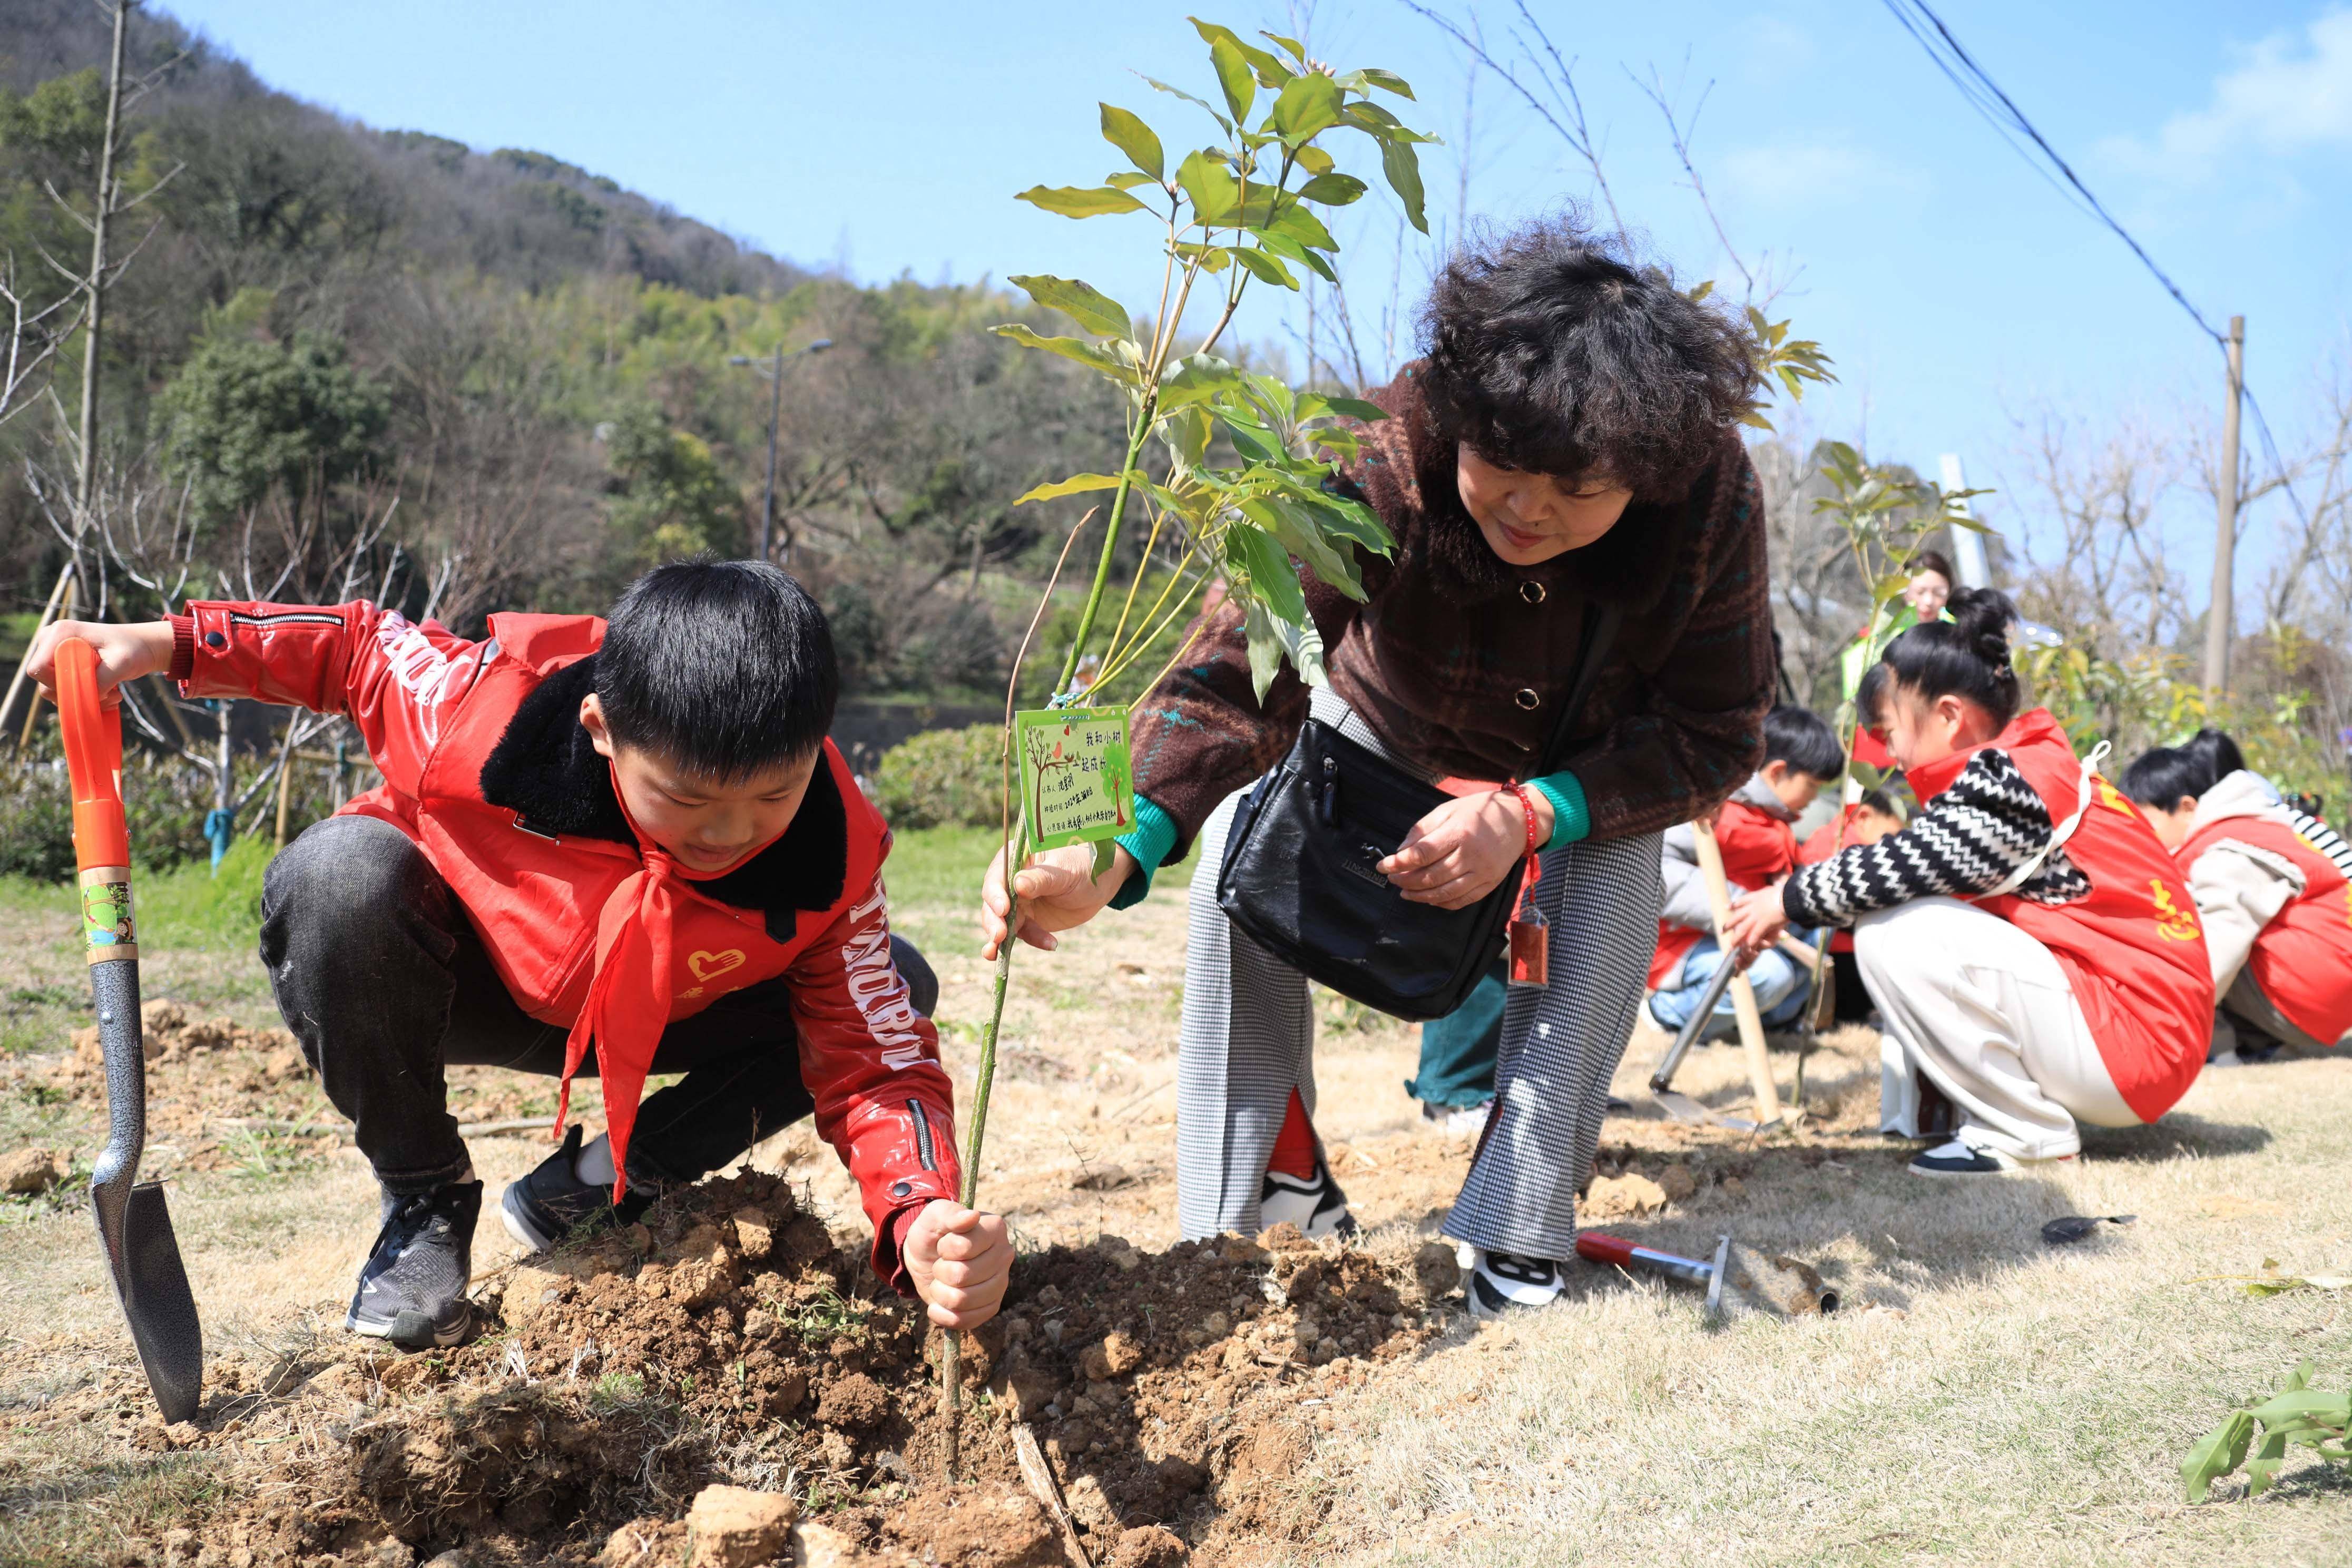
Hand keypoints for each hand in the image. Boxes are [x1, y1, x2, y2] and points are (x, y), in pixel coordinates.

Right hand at [24, 619, 175, 707]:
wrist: (142, 646)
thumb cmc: (133, 648)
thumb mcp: (122, 663)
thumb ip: (102, 680)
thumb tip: (85, 699)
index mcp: (60, 633)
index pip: (39, 669)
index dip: (58, 685)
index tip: (88, 688)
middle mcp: (51, 643)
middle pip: (46, 683)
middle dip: (77, 696)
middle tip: (109, 695)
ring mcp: (55, 656)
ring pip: (56, 692)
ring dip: (85, 700)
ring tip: (114, 695)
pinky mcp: (63, 668)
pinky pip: (66, 692)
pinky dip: (86, 699)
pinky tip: (109, 695)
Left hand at [902, 1200, 1012, 1329]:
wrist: (927, 1257)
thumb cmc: (933, 1232)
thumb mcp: (934, 1216)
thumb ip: (949, 1214)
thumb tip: (970, 1217)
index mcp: (995, 1229)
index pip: (964, 1248)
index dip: (945, 1248)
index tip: (944, 1243)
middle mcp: (1004, 1256)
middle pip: (961, 1276)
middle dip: (939, 1271)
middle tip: (941, 1263)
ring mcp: (1001, 1284)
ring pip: (961, 1301)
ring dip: (939, 1292)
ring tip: (941, 1281)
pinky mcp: (991, 1307)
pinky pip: (963, 1321)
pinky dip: (942, 1314)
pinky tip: (939, 1302)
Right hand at [979, 840, 1133, 958]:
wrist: (1100, 885)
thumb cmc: (1083, 867)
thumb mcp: (1064, 872)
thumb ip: (1042, 879)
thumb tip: (1017, 885)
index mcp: (1015, 859)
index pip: (997, 876)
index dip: (995, 893)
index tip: (1003, 910)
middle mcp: (1010, 881)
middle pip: (993, 902)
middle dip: (993, 920)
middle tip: (999, 937)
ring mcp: (1018, 902)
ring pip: (1002, 922)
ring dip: (1001, 939)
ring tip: (998, 955)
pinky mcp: (1028, 921)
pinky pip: (1024, 934)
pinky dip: (1033, 941)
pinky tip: (1050, 945)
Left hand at [1378, 787, 1550, 909]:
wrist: (1520, 820)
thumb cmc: (1480, 811)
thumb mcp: (1448, 809)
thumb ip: (1423, 830)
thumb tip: (1400, 851)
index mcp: (1459, 832)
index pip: (1422, 853)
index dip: (1399, 863)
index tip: (1383, 865)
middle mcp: (1471, 855)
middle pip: (1431, 876)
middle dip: (1406, 880)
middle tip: (1392, 878)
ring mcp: (1482, 873)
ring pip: (1445, 893)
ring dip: (1420, 896)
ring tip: (1405, 891)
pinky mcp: (1490, 884)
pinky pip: (1462, 900)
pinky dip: (1441, 903)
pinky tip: (1428, 898)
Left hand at [1721, 881, 1790, 965]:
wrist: (1791, 896)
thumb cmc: (1786, 893)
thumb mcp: (1773, 889)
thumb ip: (1771, 891)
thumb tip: (1776, 885)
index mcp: (1755, 897)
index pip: (1741, 901)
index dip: (1733, 905)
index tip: (1727, 907)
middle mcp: (1753, 907)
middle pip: (1737, 917)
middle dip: (1729, 925)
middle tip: (1722, 931)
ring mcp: (1757, 916)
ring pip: (1742, 929)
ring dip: (1736, 938)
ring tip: (1731, 945)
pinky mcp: (1764, 923)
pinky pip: (1755, 934)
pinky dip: (1751, 942)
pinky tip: (1748, 948)